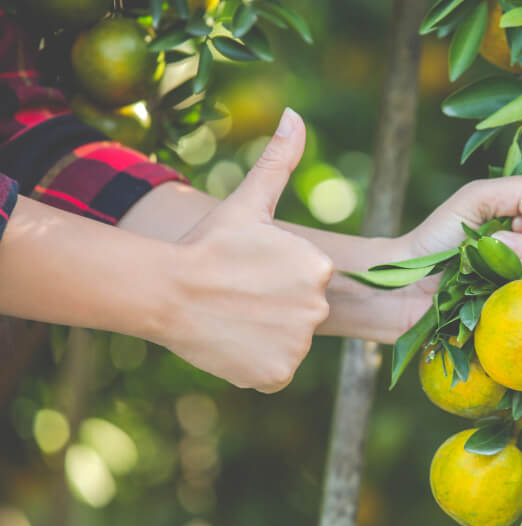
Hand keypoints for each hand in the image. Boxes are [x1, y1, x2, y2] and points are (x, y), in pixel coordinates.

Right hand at [159, 109, 334, 392]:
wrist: (164, 291)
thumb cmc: (207, 245)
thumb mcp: (248, 202)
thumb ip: (279, 162)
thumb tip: (294, 116)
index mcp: (319, 265)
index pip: (308, 279)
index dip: (275, 277)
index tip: (249, 272)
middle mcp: (318, 306)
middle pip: (300, 312)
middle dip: (273, 307)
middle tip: (238, 296)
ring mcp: (299, 343)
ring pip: (288, 341)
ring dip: (265, 335)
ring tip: (233, 318)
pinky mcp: (278, 374)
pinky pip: (274, 371)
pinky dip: (256, 363)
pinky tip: (232, 342)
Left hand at [388, 176, 521, 337]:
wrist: (406, 286)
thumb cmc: (438, 238)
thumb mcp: (475, 199)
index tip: (513, 222)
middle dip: (519, 243)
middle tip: (489, 244)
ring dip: (509, 265)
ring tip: (479, 268)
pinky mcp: (518, 318)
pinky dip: (508, 290)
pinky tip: (485, 288)